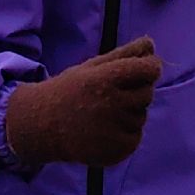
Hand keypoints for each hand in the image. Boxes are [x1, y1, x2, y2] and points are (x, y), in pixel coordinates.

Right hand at [3, 37, 163, 167]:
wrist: (42, 124)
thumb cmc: (71, 89)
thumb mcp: (92, 66)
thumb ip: (124, 54)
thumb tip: (151, 44)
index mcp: (105, 79)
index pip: (149, 70)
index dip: (151, 67)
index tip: (145, 68)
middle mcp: (111, 104)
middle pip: (147, 93)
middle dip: (136, 90)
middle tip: (111, 94)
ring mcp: (114, 130)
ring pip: (141, 116)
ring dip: (129, 113)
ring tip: (103, 113)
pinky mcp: (117, 150)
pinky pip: (135, 137)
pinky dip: (125, 134)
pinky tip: (105, 130)